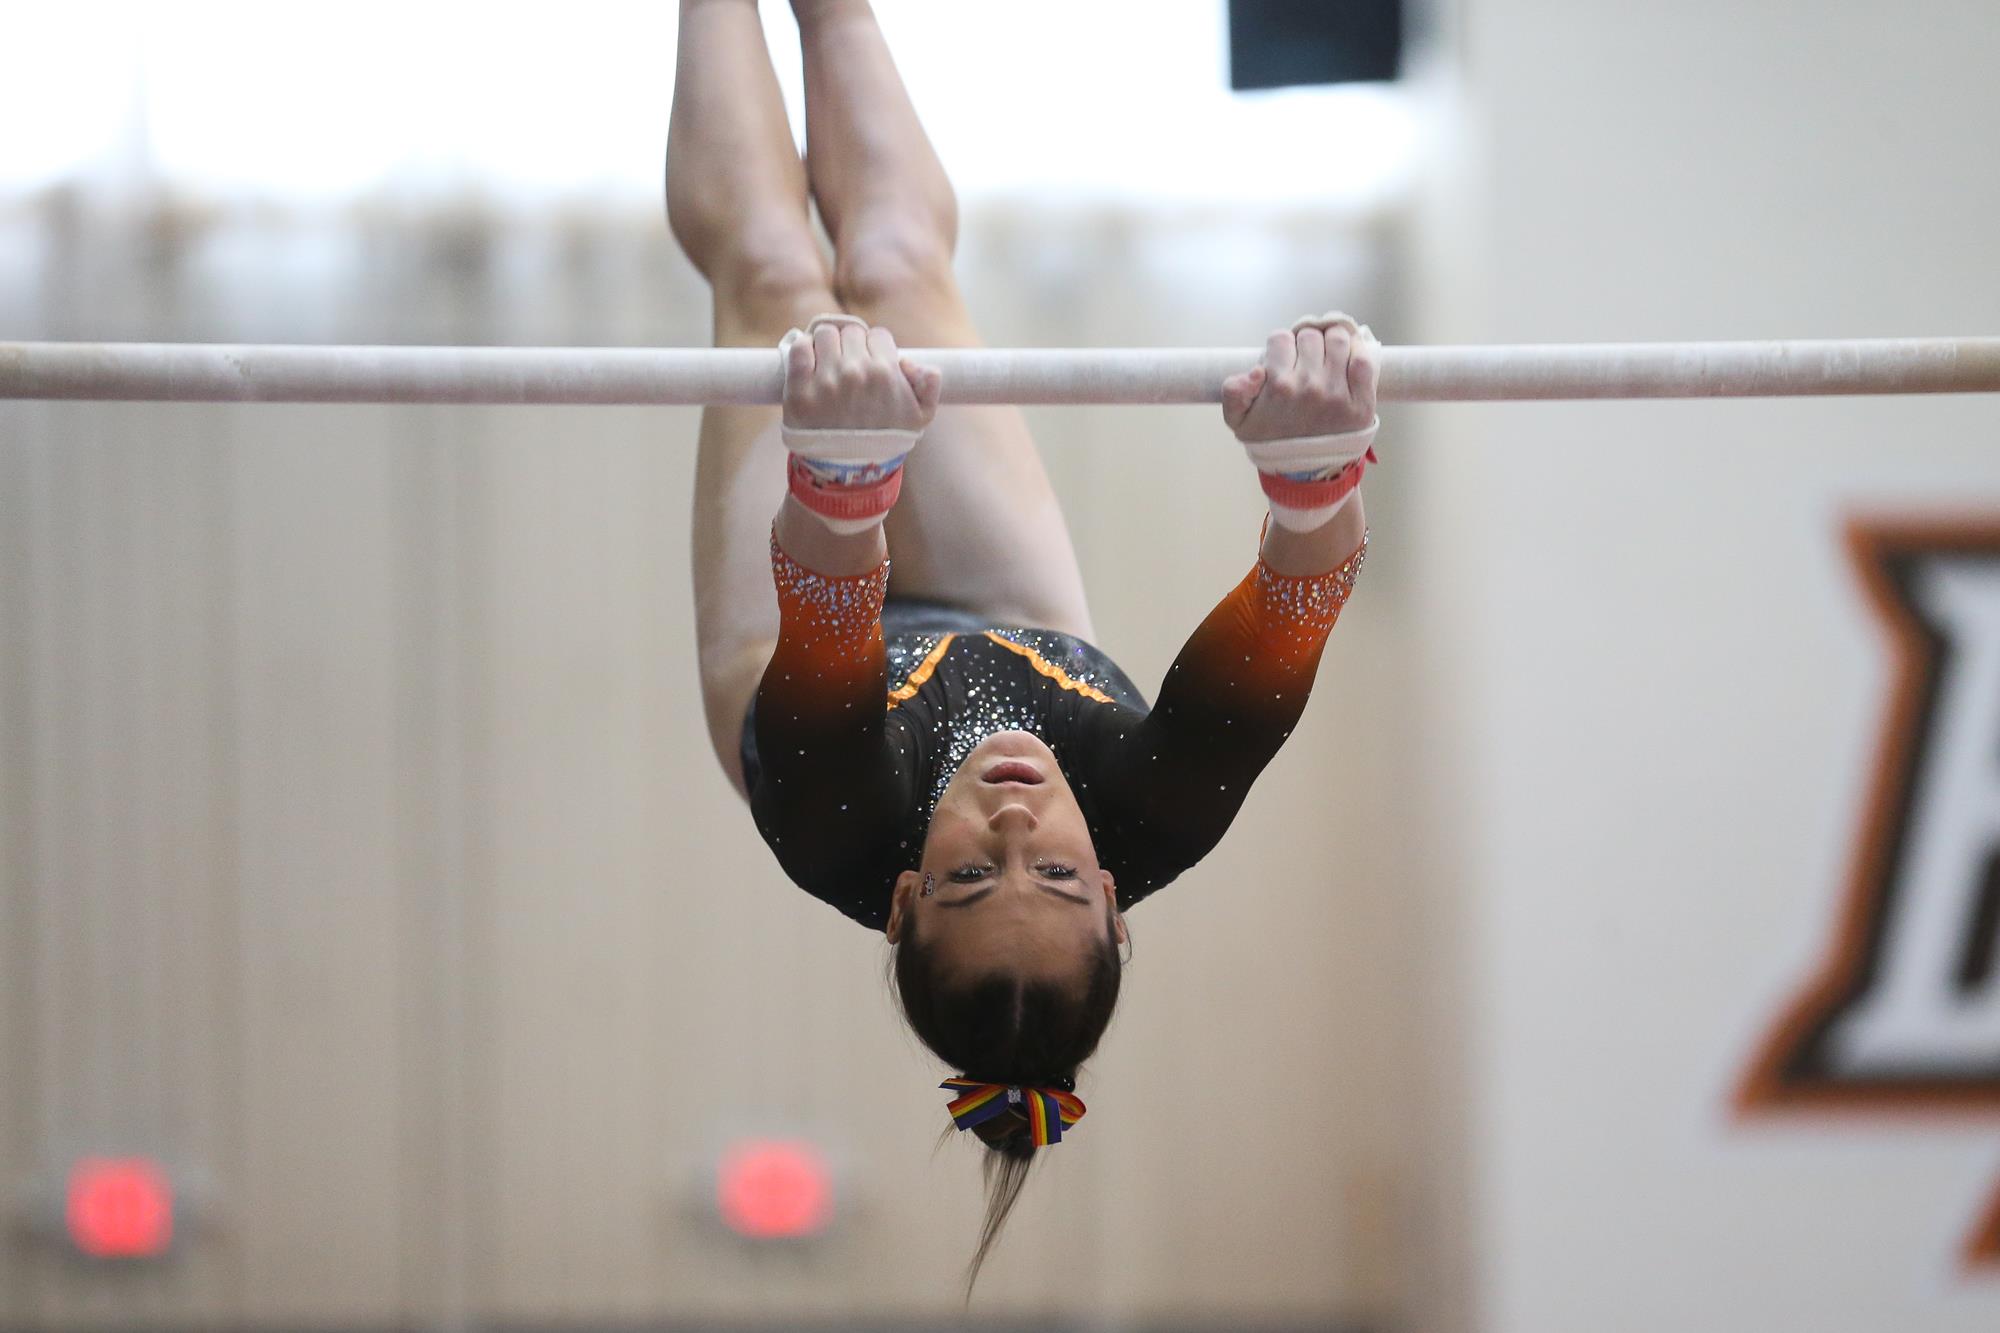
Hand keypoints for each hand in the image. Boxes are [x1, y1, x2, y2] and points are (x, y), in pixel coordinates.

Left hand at [778, 314, 942, 533]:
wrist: (847, 471)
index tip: (871, 363)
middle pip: (852, 332)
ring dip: (827, 345)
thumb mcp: (920, 418)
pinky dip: (803, 350)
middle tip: (849, 366)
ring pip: (825, 334)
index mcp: (885, 373)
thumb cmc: (883, 440)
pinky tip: (809, 363)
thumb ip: (930, 385)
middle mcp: (855, 372)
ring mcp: (825, 380)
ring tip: (828, 365)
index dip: (876, 348)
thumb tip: (910, 361)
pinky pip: (798, 349)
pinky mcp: (798, 389)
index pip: (879, 335)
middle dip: (852, 346)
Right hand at [1222, 311, 1378, 448]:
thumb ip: (1233, 392)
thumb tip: (1256, 371)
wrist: (1305, 471)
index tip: (1284, 358)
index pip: (1280, 338)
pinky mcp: (1362, 401)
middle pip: (1310, 335)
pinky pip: (1364, 360)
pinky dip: (1358, 353)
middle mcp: (1309, 386)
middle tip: (1306, 359)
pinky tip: (1349, 359)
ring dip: (1332, 342)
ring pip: (1338, 339)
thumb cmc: (1273, 440)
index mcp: (1279, 386)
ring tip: (1328, 357)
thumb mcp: (1239, 421)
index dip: (1281, 346)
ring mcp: (1338, 392)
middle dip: (1305, 343)